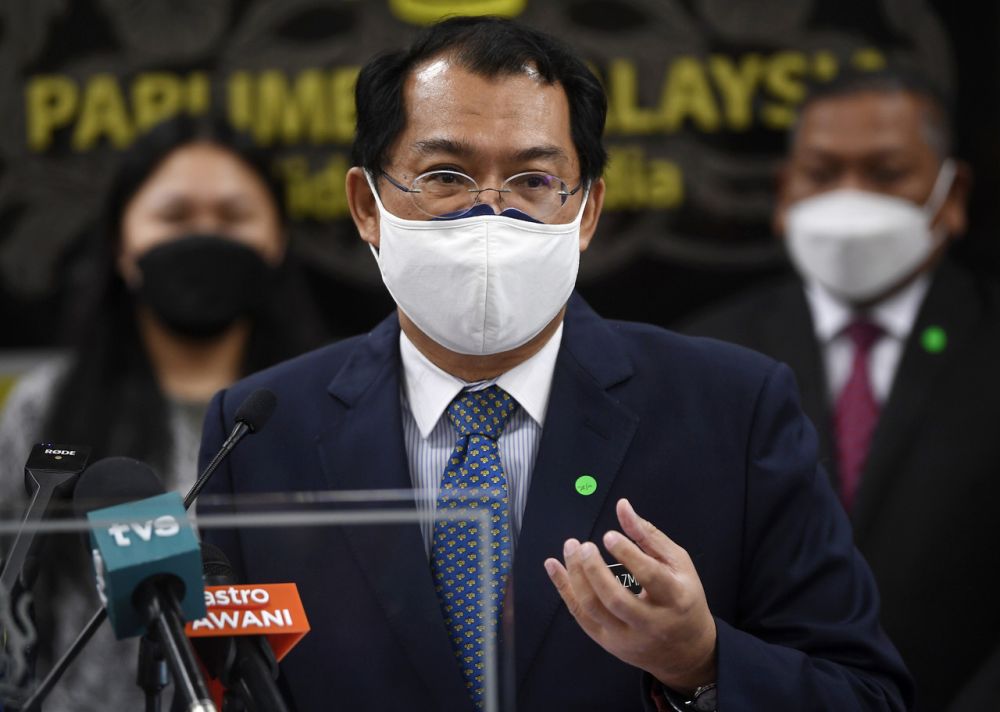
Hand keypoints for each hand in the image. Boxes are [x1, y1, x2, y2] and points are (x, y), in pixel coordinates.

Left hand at [544, 498, 716, 692]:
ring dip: (575, 577)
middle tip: (583, 546)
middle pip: (616, 599)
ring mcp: (626, 636)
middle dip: (595, 570)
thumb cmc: (683, 598)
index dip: (628, 554)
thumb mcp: (677, 563)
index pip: (650, 577)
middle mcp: (650, 622)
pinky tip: (554, 567)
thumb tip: (622, 507)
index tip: (609, 535)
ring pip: (593, 609)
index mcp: (675, 598)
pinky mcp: (608, 642)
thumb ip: (648, 535)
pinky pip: (580, 615)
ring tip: (570, 549)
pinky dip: (564, 589)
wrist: (685, 649)